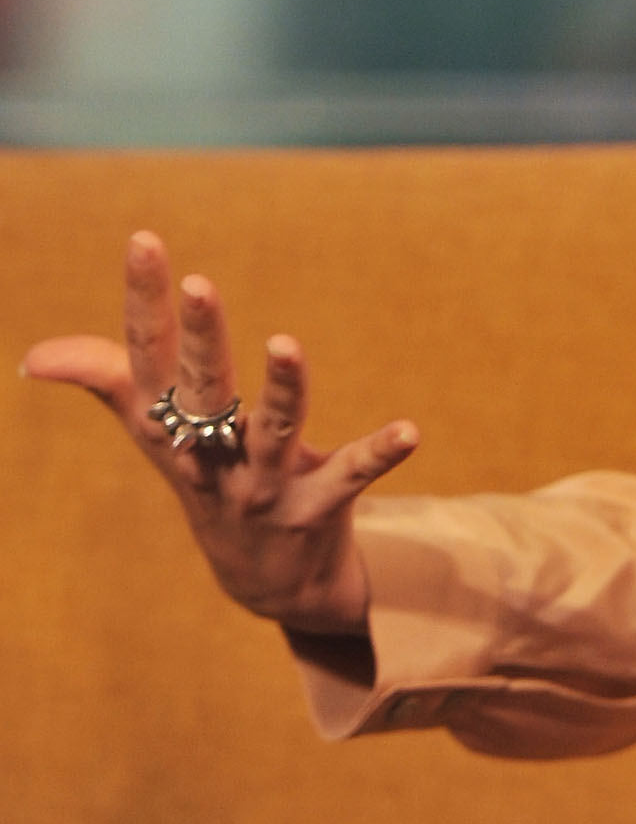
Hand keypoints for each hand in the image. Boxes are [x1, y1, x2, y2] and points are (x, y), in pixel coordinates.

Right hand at [22, 230, 418, 635]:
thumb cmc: (207, 479)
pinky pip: (350, 476)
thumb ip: (109, 381)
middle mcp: (210, 456)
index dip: (145, 301)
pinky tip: (410, 431)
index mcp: (170, 429)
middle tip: (201, 284)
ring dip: (282, 390)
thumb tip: (35, 355)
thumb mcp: (156, 435)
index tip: (145, 241)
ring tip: (287, 346)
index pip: (149, 358)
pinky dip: (379, 453)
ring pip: (273, 432)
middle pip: (204, 391)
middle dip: (202, 340)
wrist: (263, 581)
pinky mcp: (315, 507)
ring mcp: (263, 486)